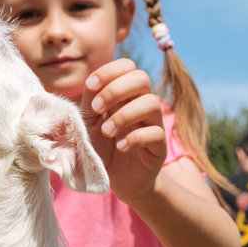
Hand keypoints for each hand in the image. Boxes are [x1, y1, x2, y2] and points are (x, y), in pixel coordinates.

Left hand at [80, 58, 166, 203]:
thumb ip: (89, 102)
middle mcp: (141, 104)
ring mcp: (153, 124)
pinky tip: (120, 146)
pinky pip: (156, 133)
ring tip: (107, 132)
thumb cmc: (101, 148)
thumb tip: (91, 82)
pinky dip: (135, 138)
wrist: (115, 181)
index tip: (91, 86)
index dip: (109, 71)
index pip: (127, 66)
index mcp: (124, 94)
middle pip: (142, 78)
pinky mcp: (159, 146)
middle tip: (97, 109)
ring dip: (124, 115)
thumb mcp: (88, 123)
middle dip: (116, 90)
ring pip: (152, 103)